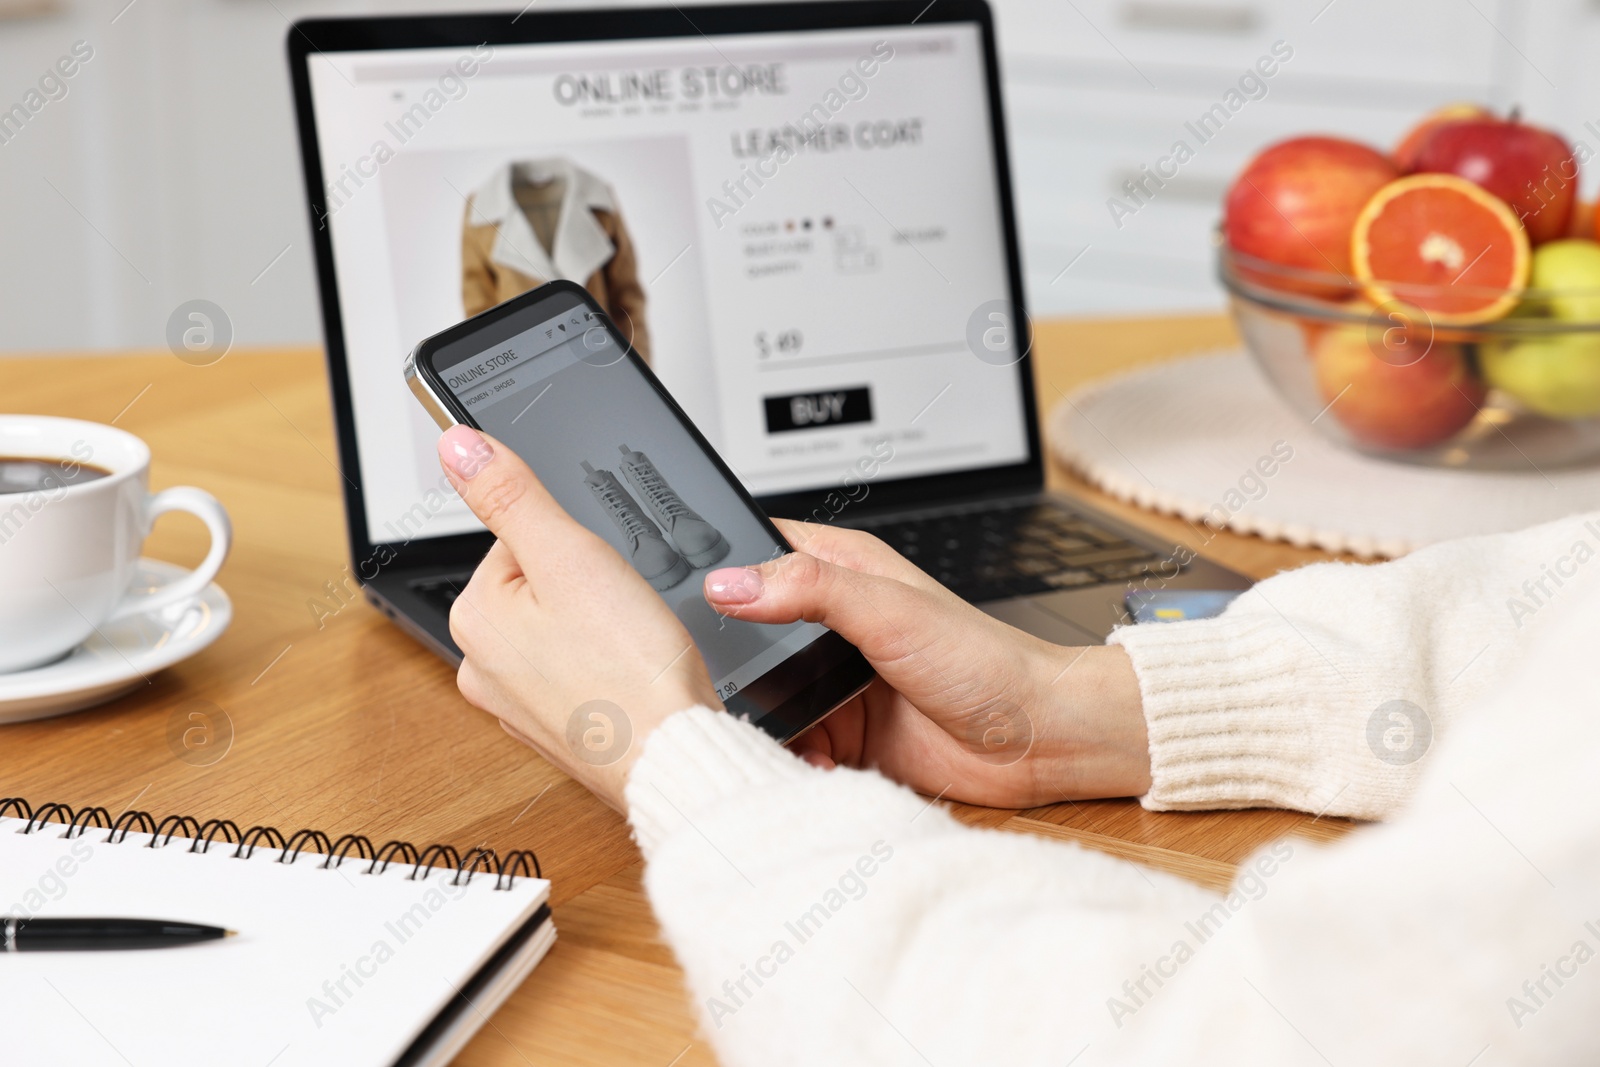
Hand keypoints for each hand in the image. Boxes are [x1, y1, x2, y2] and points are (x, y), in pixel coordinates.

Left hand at [437, 425, 719, 810]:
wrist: (674, 758)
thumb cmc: (630, 670)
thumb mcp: (570, 554)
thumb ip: (511, 494)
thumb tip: (457, 442)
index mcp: (473, 616)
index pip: (522, 540)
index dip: (576, 545)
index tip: (604, 576)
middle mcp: (482, 665)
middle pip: (543, 584)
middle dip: (589, 588)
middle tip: (623, 614)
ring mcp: (517, 703)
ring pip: (565, 628)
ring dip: (602, 628)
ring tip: (630, 646)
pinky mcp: (557, 729)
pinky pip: (580, 672)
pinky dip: (608, 668)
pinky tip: (630, 675)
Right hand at [703, 521, 1150, 807]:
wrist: (1036, 740)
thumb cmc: (987, 659)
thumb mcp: (891, 609)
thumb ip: (809, 588)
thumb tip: (732, 583)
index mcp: (840, 571)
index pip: (757, 550)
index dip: (718, 563)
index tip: (676, 588)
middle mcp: (831, 623)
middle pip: (747, 633)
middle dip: (728, 660)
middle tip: (709, 680)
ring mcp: (834, 681)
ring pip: (763, 696)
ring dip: (759, 719)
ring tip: (756, 731)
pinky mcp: (843, 734)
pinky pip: (792, 746)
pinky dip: (790, 759)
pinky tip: (808, 765)